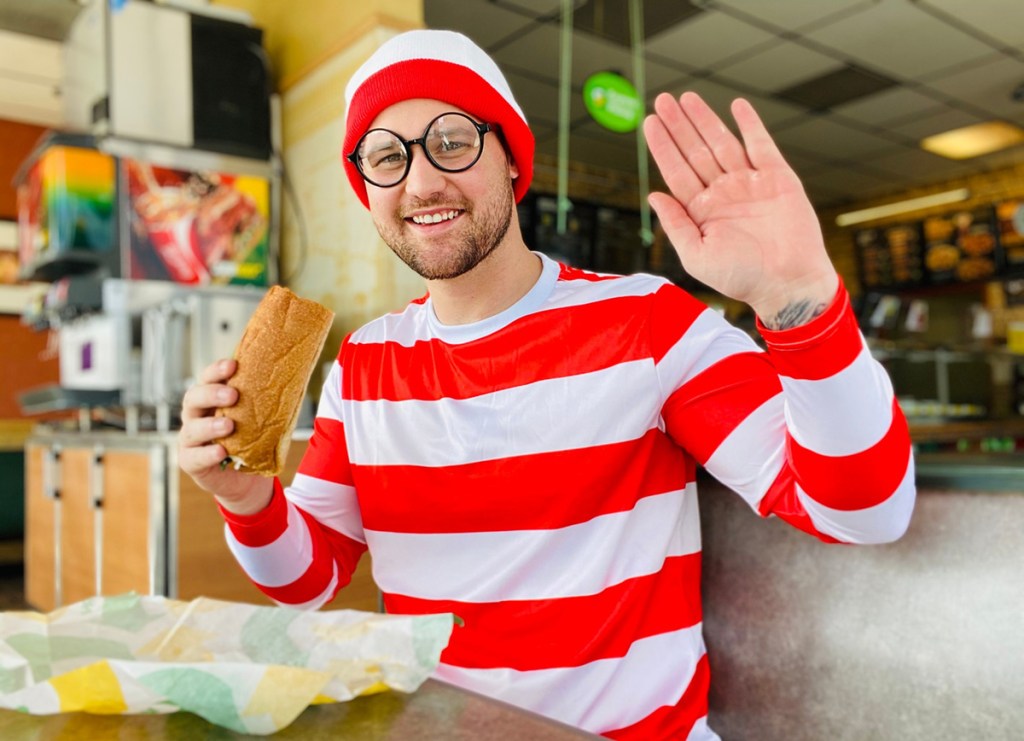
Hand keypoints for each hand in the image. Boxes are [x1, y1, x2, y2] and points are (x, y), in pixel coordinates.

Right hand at [178, 359, 271, 514]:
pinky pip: (194, 457)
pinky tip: (221, 451)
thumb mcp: (258, 418)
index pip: (207, 378)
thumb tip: (293, 378)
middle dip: (211, 394)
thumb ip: (264, 401)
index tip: (233, 365)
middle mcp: (196, 415)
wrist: (247, 478)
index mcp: (211, 399)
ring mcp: (190, 439)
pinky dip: (207, 454)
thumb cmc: (251, 441)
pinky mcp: (190, 462)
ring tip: (228, 425)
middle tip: (233, 395)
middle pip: (193, 398)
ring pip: (191, 428)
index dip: (216, 370)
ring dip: (209, 425)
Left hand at [644, 92, 837, 327]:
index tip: (649, 122)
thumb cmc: (742, 278)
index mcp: (702, 211)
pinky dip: (750, 124)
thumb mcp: (697, 256)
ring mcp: (750, 184)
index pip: (677, 171)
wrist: (788, 283)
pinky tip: (737, 106)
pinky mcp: (778, 179)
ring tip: (687, 98)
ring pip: (723, 143)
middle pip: (696, 151)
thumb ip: (675, 225)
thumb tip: (653, 196)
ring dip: (706, 120)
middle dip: (679, 126)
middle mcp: (723, 193)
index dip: (663, 147)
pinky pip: (762, 145)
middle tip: (663, 100)